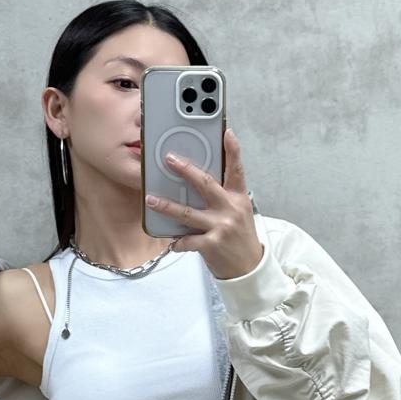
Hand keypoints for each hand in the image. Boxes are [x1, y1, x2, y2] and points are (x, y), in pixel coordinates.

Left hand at [145, 125, 263, 280]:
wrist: (249, 267)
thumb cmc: (239, 236)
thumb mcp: (238, 211)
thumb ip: (222, 196)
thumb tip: (196, 181)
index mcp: (238, 197)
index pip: (236, 169)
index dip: (232, 150)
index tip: (226, 132)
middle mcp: (230, 209)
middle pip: (206, 184)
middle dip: (186, 170)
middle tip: (168, 158)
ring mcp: (221, 226)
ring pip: (188, 213)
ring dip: (166, 206)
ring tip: (151, 200)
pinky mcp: (212, 244)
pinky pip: (187, 240)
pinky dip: (177, 242)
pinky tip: (172, 242)